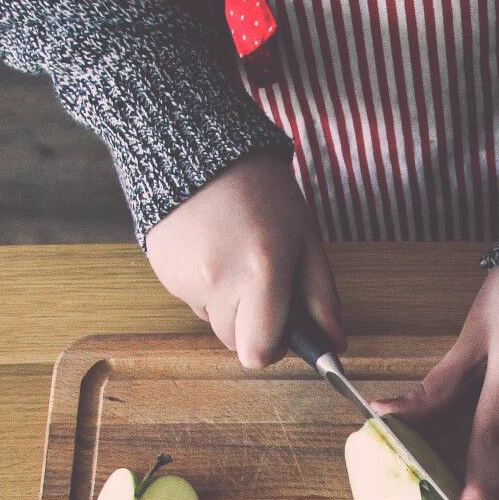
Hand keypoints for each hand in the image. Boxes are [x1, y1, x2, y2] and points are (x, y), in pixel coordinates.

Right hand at [144, 152, 343, 366]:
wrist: (200, 146)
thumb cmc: (261, 190)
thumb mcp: (305, 239)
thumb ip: (321, 296)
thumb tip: (335, 342)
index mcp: (262, 274)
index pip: (259, 353)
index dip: (274, 347)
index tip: (282, 329)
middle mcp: (219, 282)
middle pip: (235, 342)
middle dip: (252, 325)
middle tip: (261, 285)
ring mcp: (185, 278)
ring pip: (211, 320)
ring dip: (226, 303)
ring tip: (234, 256)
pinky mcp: (163, 271)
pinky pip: (189, 298)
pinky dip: (203, 285)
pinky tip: (211, 248)